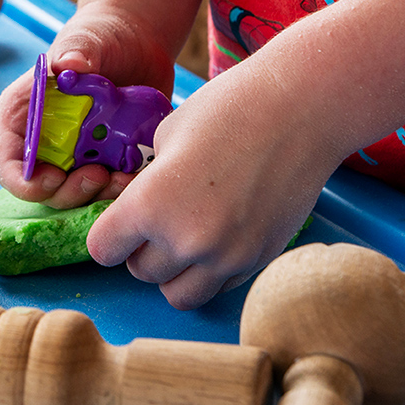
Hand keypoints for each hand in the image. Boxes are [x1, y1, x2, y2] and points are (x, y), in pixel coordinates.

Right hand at [0, 2, 174, 207]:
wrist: (139, 43)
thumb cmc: (101, 36)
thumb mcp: (88, 37)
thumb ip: (77, 49)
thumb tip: (69, 64)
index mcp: (22, 117)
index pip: (8, 163)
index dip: (24, 181)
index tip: (54, 178)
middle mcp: (43, 143)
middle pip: (43, 189)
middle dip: (69, 191)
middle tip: (99, 175)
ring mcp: (74, 155)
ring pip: (76, 195)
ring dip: (98, 195)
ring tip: (124, 177)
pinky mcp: (103, 160)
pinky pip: (106, 188)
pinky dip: (120, 189)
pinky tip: (137, 174)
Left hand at [87, 60, 340, 308]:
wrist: (302, 111)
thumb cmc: (228, 110)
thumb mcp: (166, 138)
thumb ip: (145, 185)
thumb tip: (138, 211)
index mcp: (150, 205)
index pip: (102, 250)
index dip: (107, 235)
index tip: (118, 223)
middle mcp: (185, 240)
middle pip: (139, 272)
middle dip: (140, 250)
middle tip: (155, 221)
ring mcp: (226, 256)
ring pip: (178, 294)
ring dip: (173, 271)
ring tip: (184, 236)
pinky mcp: (259, 260)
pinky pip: (218, 286)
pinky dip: (209, 270)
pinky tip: (218, 234)